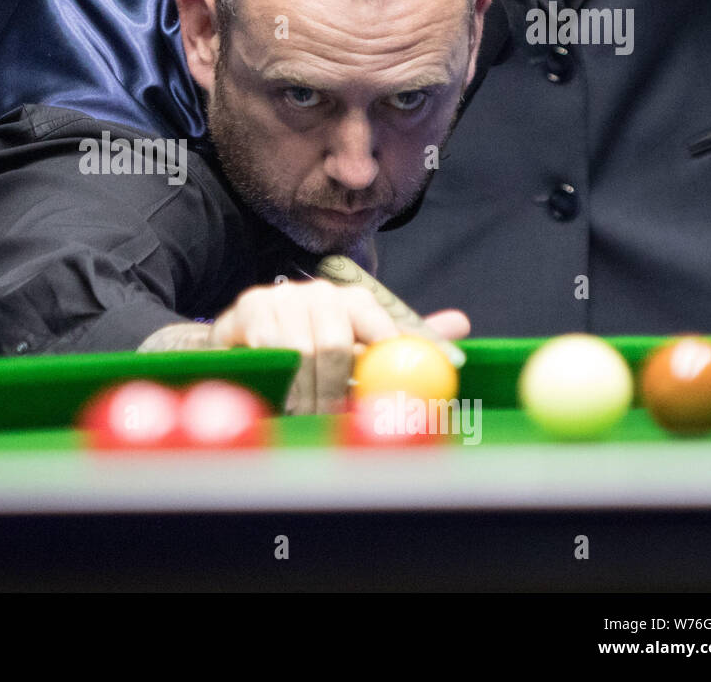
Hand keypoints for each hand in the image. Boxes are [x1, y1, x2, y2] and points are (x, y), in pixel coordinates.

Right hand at [207, 279, 469, 413]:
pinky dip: (281, 381)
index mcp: (352, 299)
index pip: (374, 321)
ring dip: (307, 392)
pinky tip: (284, 397)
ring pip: (303, 351)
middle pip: (336, 341)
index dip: (383, 355)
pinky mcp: (251, 309)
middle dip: (336, 388)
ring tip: (308, 414)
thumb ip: (405, 341)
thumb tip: (461, 322)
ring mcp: (283, 298)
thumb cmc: (313, 352)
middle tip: (337, 419)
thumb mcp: (360, 352)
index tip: (388, 393)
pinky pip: (273, 351)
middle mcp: (319, 292)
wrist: (248, 343)